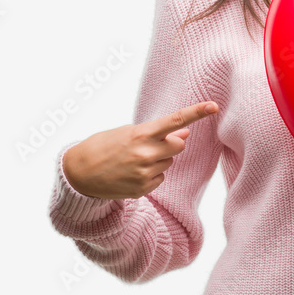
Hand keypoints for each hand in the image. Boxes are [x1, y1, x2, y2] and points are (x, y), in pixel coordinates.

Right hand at [62, 100, 218, 199]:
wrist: (79, 174)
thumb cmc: (103, 146)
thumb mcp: (128, 132)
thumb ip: (157, 133)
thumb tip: (185, 132)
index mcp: (141, 134)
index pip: (175, 120)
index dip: (197, 112)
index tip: (214, 106)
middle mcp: (146, 154)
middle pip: (178, 145)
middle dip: (170, 144)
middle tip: (149, 145)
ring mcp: (145, 173)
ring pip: (169, 163)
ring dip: (159, 160)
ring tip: (134, 160)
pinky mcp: (143, 189)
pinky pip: (161, 178)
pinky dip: (151, 175)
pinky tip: (132, 173)